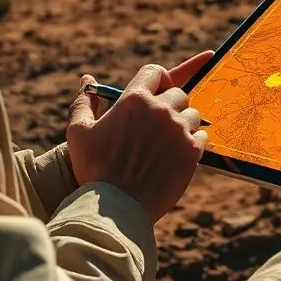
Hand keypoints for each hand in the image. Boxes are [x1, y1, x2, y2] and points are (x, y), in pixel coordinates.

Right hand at [65, 51, 213, 224]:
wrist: (117, 208)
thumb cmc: (95, 170)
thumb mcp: (79, 133)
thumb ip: (83, 102)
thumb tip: (88, 78)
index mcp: (134, 100)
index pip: (154, 72)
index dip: (157, 79)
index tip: (156, 90)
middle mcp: (160, 109)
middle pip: (178, 93)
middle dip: (170, 105)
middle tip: (159, 125)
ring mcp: (178, 129)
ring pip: (193, 114)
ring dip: (184, 124)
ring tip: (167, 143)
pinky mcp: (192, 150)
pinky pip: (202, 136)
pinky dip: (193, 143)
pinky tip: (177, 156)